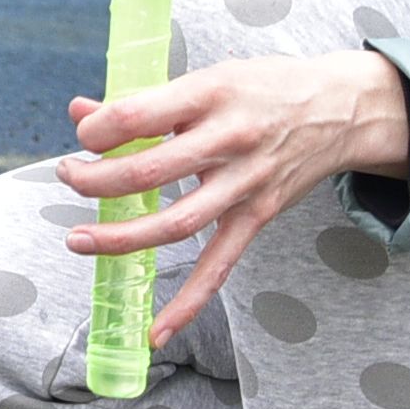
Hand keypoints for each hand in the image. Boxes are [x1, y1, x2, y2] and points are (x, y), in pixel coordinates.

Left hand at [55, 50, 409, 342]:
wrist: (341, 110)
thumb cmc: (263, 88)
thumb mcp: (208, 77)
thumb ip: (144, 99)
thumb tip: (80, 111)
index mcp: (212, 92)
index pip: (142, 114)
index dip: (100, 129)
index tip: (82, 134)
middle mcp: (231, 139)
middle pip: (150, 171)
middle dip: (96, 180)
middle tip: (68, 176)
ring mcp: (246, 183)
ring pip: (176, 223)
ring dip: (121, 238)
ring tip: (79, 240)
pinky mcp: (258, 216)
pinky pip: (219, 266)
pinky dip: (187, 302)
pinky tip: (155, 331)